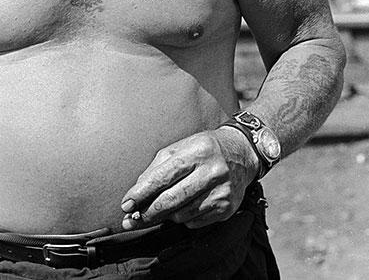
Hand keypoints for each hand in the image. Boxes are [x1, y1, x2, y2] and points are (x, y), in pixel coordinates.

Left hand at [121, 127, 259, 229]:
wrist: (242, 153)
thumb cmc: (205, 149)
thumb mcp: (181, 147)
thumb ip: (157, 168)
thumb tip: (137, 192)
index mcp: (197, 151)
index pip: (164, 175)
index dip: (142, 192)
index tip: (126, 204)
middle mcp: (212, 171)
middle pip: (172, 199)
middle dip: (148, 212)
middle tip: (131, 220)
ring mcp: (221, 191)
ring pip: (182, 214)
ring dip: (165, 216)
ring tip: (157, 212)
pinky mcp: (227, 208)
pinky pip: (195, 221)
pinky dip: (183, 218)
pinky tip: (183, 208)